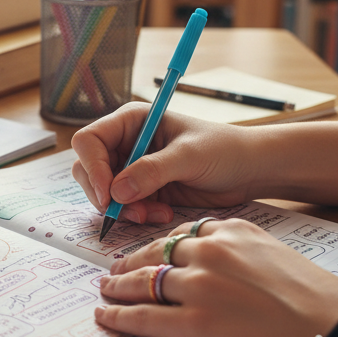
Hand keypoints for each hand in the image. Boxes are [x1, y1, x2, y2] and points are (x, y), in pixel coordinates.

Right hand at [71, 104, 258, 223]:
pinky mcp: (142, 190)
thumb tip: (116, 192)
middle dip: (105, 194)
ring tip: (153, 214)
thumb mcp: (188, 156)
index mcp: (131, 121)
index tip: (108, 193)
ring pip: (102, 192)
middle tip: (129, 212)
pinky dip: (136, 215)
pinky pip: (122, 206)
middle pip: (88, 169)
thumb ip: (151, 171)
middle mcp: (125, 142)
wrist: (249, 170)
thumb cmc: (224, 150)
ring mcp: (131, 167)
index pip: (89, 141)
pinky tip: (162, 214)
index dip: (92, 166)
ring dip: (122, 209)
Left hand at [94, 218, 337, 336]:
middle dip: (132, 263)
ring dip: (119, 287)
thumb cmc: (327, 309)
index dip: (160, 246)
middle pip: (156, 253)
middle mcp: (212, 252)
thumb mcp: (282, 262)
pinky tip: (106, 317)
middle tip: (115, 271)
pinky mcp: (194, 324)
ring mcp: (200, 287)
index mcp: (236, 232)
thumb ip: (248, 261)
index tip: (149, 253)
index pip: (184, 234)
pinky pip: (143, 316)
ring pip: (143, 282)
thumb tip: (230, 277)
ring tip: (105, 291)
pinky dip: (118, 317)